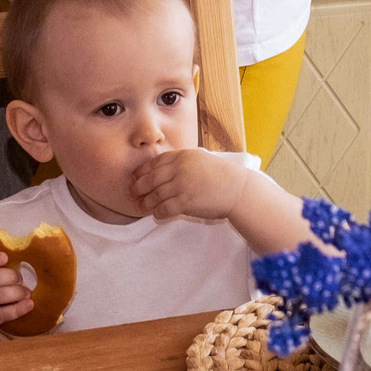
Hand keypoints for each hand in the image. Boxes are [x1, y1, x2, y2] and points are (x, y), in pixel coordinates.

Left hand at [129, 147, 253, 222]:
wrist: (238, 190)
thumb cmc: (221, 176)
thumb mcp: (200, 160)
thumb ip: (182, 162)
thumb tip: (162, 169)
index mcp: (183, 156)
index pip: (155, 162)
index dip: (142, 171)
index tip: (135, 177)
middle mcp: (180, 169)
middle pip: (150, 178)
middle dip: (138, 187)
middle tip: (132, 194)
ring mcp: (182, 185)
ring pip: (155, 195)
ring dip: (145, 202)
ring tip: (141, 207)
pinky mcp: (186, 202)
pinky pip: (164, 208)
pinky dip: (158, 212)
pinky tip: (157, 214)